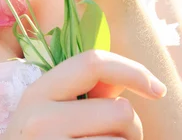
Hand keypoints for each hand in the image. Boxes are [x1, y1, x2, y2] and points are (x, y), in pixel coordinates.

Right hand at [4, 50, 165, 138]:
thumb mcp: (49, 114)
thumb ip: (83, 92)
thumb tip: (126, 78)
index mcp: (37, 92)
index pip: (92, 62)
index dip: (132, 69)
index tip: (158, 89)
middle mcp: (39, 120)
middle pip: (120, 111)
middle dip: (131, 128)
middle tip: (118, 139)